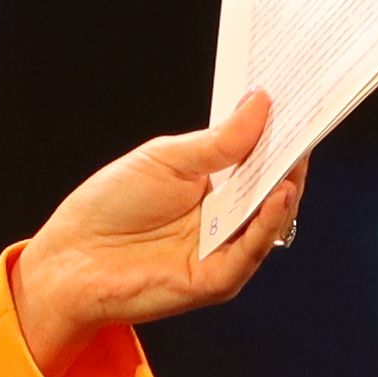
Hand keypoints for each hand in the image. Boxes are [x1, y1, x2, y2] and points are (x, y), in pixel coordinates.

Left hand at [6, 91, 301, 376]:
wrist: (67, 260)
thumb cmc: (108, 207)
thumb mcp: (165, 159)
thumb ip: (218, 141)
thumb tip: (261, 104)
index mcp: (214, 187)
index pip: (257, 157)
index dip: (278, 131)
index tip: (298, 97)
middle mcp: (224, 220)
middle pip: (270, 186)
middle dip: (291, 154)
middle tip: (310, 119)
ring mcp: (222, 250)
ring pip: (269, 219)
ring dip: (287, 186)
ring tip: (298, 155)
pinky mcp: (214, 279)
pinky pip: (249, 251)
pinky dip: (268, 224)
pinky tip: (278, 195)